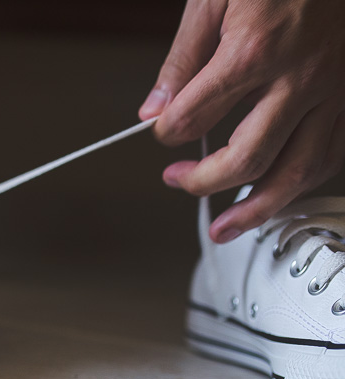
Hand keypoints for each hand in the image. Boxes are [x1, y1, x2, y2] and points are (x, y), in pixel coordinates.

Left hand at [140, 0, 344, 242]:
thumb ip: (182, 58)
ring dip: (256, 209)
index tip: (162, 134)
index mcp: (255, 51)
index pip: (192, 118)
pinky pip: (330, 154)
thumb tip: (153, 107)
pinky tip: (279, 195)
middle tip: (178, 181)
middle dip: (202, 181)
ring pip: (296, 171)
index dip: (167, 133)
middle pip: (245, 159)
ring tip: (227, 227)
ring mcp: (333, 90)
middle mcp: (299, 77)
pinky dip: (302, 183)